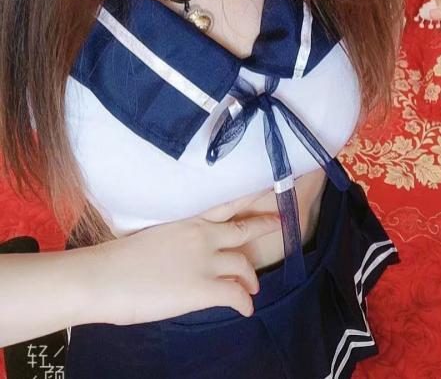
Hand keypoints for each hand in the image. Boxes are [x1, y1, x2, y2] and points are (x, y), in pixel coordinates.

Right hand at [90, 203, 280, 325]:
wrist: (103, 277)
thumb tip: (184, 254)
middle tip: (280, 223)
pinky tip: (245, 309)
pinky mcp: (203, 289)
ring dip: (251, 277)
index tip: (269, 188)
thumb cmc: (119, 259)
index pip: (228, 205)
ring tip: (252, 287)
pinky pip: (235, 295)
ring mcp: (205, 262)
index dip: (252, 197)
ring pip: (243, 264)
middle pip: (244, 229)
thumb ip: (177, 240)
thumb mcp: (155, 237)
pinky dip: (244, 303)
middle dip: (265, 226)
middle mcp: (203, 236)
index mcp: (189, 221)